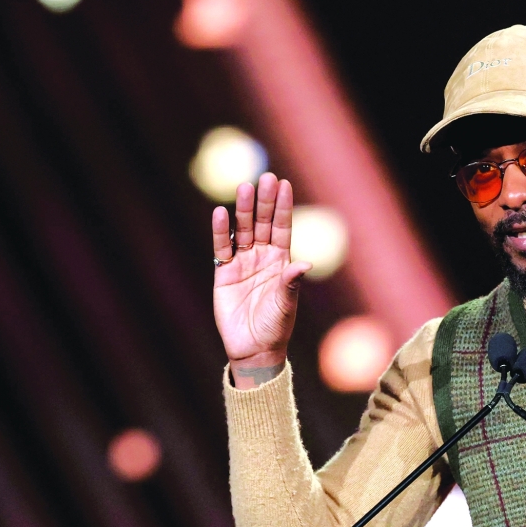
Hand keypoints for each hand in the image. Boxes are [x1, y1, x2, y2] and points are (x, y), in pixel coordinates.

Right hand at [212, 173, 310, 387]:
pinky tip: (221, 213)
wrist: (253, 349)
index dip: (282, 206)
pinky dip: (221, 231)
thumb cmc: (276, 328)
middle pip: (263, 223)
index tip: (283, 184)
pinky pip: (222, 247)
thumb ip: (291, 283)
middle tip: (265, 177)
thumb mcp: (286, 305)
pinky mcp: (223, 273)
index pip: (283, 227)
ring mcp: (243, 263)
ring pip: (242, 231)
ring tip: (245, 187)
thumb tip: (305, 263)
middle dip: (264, 201)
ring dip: (243, 210)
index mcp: (282, 262)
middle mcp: (263, 257)